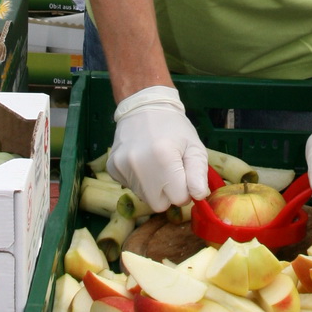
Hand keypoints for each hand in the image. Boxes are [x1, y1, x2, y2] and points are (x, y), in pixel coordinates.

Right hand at [107, 86, 209, 214]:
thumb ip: (199, 173)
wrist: (143, 106)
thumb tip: (198, 196)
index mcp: (164, 159)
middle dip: (167, 193)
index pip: (179, 199)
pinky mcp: (111, 168)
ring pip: (144, 197)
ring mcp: (122, 167)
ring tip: (154, 164)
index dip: (184, 190)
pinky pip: (130, 187)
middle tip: (170, 173)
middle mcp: (139, 165)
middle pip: (158, 204)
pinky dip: (138, 180)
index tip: (183, 175)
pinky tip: (141, 161)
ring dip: (153, 187)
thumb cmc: (174, 128)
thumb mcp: (195, 147)